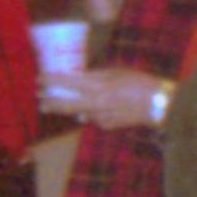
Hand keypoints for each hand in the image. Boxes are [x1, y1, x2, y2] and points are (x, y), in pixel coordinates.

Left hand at [50, 67, 168, 130]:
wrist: (157, 104)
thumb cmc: (138, 82)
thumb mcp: (115, 71)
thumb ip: (94, 75)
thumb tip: (78, 79)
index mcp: (97, 84)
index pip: (67, 82)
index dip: (51, 80)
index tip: (39, 78)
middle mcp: (95, 102)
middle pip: (65, 103)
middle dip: (49, 101)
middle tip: (39, 98)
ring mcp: (100, 116)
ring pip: (76, 113)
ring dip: (64, 108)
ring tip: (51, 105)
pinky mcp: (106, 125)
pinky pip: (92, 118)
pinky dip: (88, 113)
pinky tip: (89, 110)